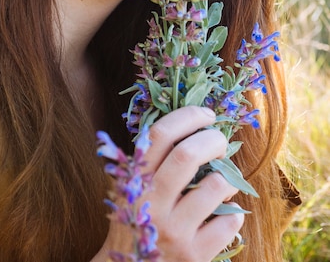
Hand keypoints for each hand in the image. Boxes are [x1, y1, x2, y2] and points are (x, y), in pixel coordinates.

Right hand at [95, 106, 244, 261]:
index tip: (205, 114)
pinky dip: (233, 213)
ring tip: (222, 182)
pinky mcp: (195, 254)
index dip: (187, 117)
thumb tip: (189, 125)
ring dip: (228, 178)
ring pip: (217, 186)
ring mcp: (174, 230)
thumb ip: (149, 162)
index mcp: (134, 181)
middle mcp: (151, 203)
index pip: (159, 135)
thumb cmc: (135, 221)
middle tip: (220, 141)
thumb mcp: (130, 189)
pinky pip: (230, 221)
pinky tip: (221, 216)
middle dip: (213, 140)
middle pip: (187, 154)